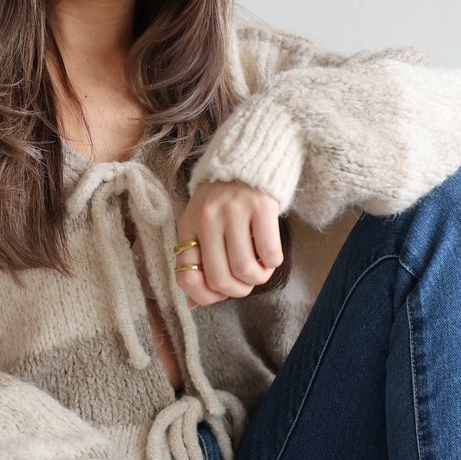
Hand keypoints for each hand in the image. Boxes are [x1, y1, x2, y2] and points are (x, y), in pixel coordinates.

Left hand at [174, 179, 283, 309]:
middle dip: (238, 291)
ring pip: (245, 270)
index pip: (186, 277)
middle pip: (220, 278)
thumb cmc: (224, 198)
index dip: (206, 295)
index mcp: (189, 226)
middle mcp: (208, 219)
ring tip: (262, 268)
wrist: (248, 155)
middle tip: (247, 281)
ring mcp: (235, 211)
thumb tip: (195, 304)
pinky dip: (273, 263)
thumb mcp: (202, 224)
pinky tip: (271, 254)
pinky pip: (269, 253)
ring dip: (258, 279)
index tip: (221, 291)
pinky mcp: (261, 206)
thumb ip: (199, 261)